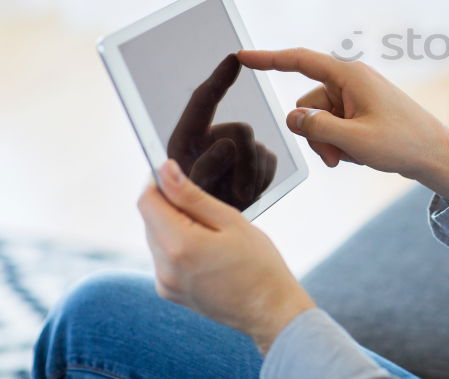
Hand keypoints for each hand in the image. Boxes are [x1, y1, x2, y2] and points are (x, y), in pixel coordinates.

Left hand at [138, 159, 315, 354]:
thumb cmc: (260, 263)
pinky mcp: (168, 292)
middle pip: (150, 219)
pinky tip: (206, 250)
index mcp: (181, 245)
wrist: (269, 309)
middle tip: (207, 206)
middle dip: (170, 204)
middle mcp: (165, 267)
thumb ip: (192, 196)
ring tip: (211, 231)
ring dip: (174, 225)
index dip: (158, 182)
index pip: (147, 202)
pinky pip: (163, 257)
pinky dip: (177, 245)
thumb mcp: (231, 221)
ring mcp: (164, 283)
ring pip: (155, 237)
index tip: (178, 175)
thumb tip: (164, 171)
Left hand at [168, 53, 276, 209]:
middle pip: (240, 131)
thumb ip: (207, 168)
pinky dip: (261, 180)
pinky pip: (270, 161)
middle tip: (237, 194)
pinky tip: (245, 197)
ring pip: (259, 148)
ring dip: (251, 177)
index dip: (218, 80)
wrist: (220, 252)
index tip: (234, 58)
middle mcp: (205, 141)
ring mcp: (230, 152)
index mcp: (183, 144)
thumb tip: (227, 142)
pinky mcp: (251, 164)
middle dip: (243, 162)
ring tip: (235, 201)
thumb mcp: (197, 197)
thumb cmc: (199, 223)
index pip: (202, 103)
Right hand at [237, 48, 448, 200]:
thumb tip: (292, 118)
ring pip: (318, 121)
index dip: (268, 59)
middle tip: (337, 157)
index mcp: (349, 76)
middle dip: (315, 134)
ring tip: (353, 156)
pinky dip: (340, 144)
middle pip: (307, 105)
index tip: (240, 56)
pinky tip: (361, 154)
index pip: (299, 61)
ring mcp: (356, 97)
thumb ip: (317, 129)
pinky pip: (333, 128)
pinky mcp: (360, 112)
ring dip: (328, 144)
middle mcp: (351, 82)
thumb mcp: (354, 140)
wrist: (435, 156)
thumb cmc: (402, 144)